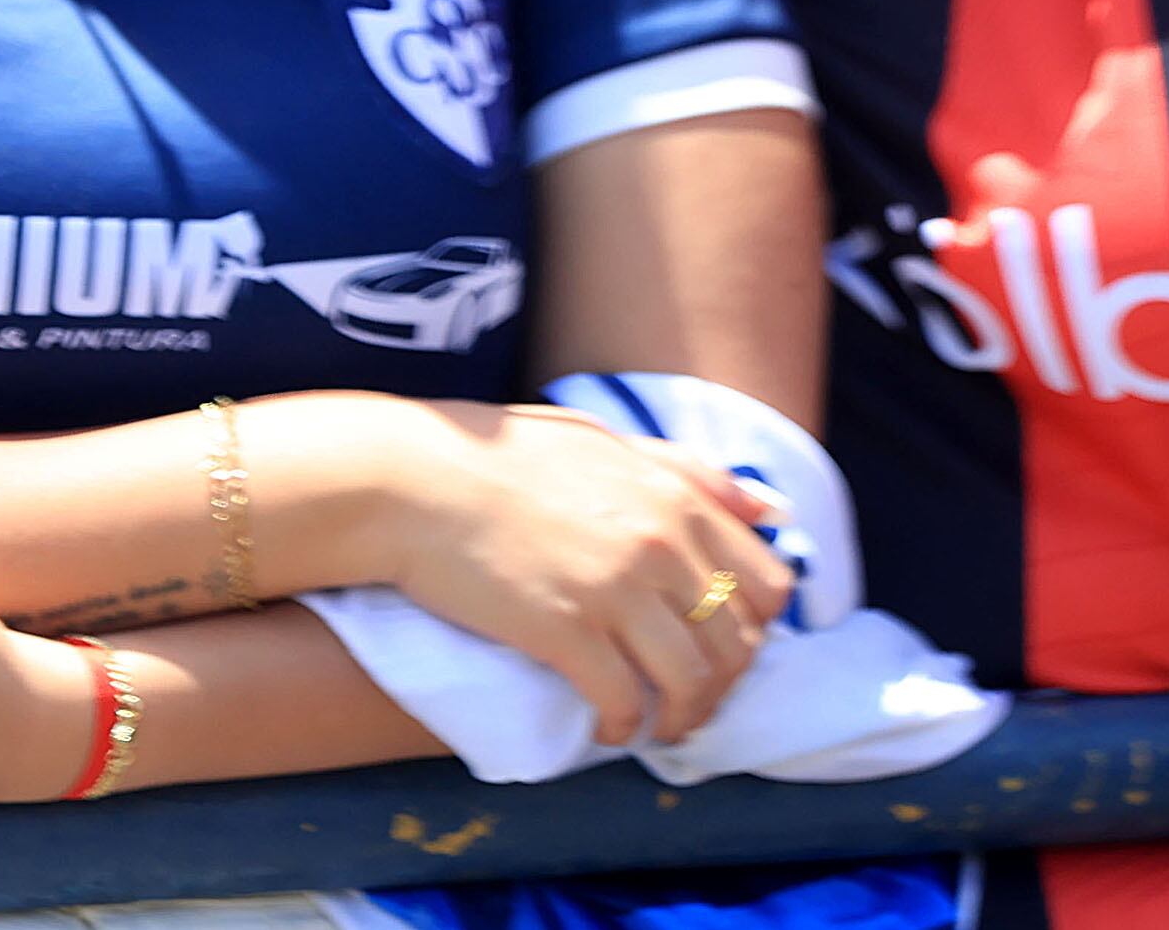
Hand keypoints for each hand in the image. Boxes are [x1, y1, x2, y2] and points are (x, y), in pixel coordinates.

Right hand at [358, 402, 789, 747]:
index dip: (754, 627)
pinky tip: (606, 728)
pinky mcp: (565, 630)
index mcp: (673, 496)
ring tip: (656, 724)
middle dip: (723, 683)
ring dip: (682, 717)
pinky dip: (624, 726)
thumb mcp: (598, 441)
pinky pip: (624, 700)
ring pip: (692, 683)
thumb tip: (768, 509)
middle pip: (737, 643)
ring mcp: (614, 589)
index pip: (768, 584)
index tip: (718, 642)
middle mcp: (659, 542)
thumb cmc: (489, 455)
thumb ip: (684, 471)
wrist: (400, 480)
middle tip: (687, 696)